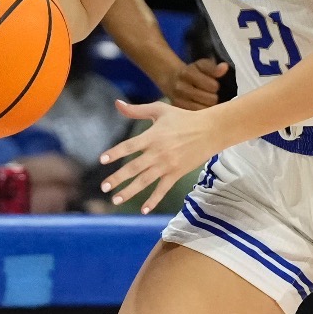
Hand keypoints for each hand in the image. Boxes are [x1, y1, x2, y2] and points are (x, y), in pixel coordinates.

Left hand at [99, 100, 221, 212]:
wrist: (210, 131)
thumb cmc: (183, 118)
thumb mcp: (159, 110)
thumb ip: (136, 110)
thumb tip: (117, 103)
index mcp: (152, 136)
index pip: (129, 146)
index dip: (115, 153)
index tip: (102, 160)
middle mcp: (157, 152)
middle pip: (134, 167)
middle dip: (118, 178)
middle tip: (104, 187)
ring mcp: (167, 165)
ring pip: (145, 181)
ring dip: (129, 191)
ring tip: (115, 200)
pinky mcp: (176, 173)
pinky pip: (162, 189)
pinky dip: (153, 200)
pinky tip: (143, 210)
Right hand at [161, 58, 226, 109]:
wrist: (171, 80)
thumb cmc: (191, 72)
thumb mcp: (201, 66)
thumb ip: (213, 67)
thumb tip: (224, 67)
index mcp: (187, 73)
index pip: (212, 86)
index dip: (215, 86)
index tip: (212, 85)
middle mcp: (181, 87)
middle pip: (210, 99)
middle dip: (213, 96)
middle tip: (209, 94)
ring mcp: (178, 100)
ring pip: (205, 109)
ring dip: (208, 106)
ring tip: (205, 101)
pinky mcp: (178, 110)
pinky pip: (197, 116)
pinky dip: (201, 113)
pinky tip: (200, 106)